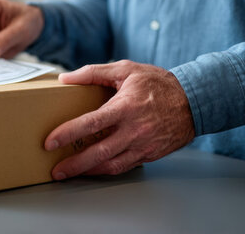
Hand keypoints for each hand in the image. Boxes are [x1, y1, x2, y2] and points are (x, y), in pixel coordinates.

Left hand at [45, 60, 194, 178]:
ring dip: (87, 171)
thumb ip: (93, 72)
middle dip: (74, 164)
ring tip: (69, 174)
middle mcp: (134, 130)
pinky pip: (123, 167)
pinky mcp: (148, 154)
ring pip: (111, 165)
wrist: (194, 101)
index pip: (91, 123)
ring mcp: (142, 145)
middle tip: (55, 170)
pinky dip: (105, 170)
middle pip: (98, 152)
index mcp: (125, 108)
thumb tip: (66, 79)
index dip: (68, 133)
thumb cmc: (158, 84)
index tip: (50, 142)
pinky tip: (92, 170)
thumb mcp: (126, 70)